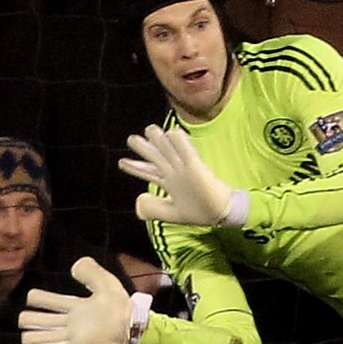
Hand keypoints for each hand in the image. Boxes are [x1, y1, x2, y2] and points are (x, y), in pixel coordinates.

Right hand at [18, 258, 137, 343]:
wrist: (131, 325)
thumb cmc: (120, 304)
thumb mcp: (106, 283)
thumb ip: (91, 272)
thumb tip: (75, 265)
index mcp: (73, 306)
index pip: (44, 300)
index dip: (36, 297)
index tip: (35, 296)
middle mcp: (67, 322)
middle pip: (33, 320)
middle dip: (27, 319)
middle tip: (32, 318)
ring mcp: (70, 336)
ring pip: (36, 338)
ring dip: (32, 337)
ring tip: (36, 334)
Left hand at [119, 125, 244, 227]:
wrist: (220, 213)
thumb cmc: (199, 213)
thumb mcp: (171, 214)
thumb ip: (153, 208)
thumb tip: (138, 198)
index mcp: (170, 184)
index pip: (149, 173)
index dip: (135, 168)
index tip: (122, 162)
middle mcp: (175, 174)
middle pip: (157, 159)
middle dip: (144, 149)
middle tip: (131, 139)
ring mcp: (185, 170)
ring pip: (169, 153)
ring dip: (159, 141)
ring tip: (149, 129)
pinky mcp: (197, 168)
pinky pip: (187, 153)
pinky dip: (180, 143)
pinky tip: (173, 132)